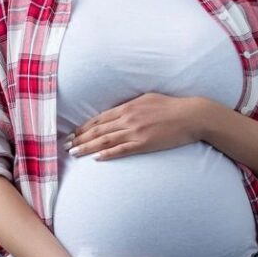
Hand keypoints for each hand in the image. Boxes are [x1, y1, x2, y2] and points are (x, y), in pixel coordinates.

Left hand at [67, 93, 205, 160]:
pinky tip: (96, 158)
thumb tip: (118, 110)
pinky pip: (122, 150)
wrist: (191, 115)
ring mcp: (135, 131)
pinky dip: (107, 153)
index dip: (83, 127)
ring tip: (74, 153)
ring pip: (105, 140)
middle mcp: (128, 118)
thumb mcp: (147, 99)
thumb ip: (130, 105)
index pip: (99, 118)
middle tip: (66, 145)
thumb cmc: (171, 106)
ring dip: (87, 147)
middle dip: (80, 138)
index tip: (72, 133)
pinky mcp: (144, 143)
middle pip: (98, 130)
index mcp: (127, 107)